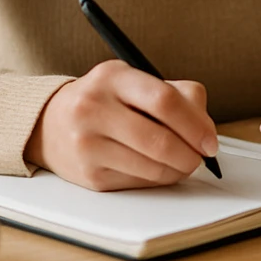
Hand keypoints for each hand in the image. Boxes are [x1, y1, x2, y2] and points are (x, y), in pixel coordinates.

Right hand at [25, 60, 218, 191]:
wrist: (51, 123)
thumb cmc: (106, 101)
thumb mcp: (135, 81)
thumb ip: (179, 96)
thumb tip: (206, 131)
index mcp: (113, 77)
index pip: (164, 100)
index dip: (196, 124)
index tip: (210, 140)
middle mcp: (94, 108)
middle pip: (160, 141)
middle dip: (190, 155)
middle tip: (200, 158)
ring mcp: (87, 144)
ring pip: (152, 167)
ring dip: (177, 171)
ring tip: (181, 163)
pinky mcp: (88, 175)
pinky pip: (138, 183)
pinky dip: (157, 179)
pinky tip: (155, 168)